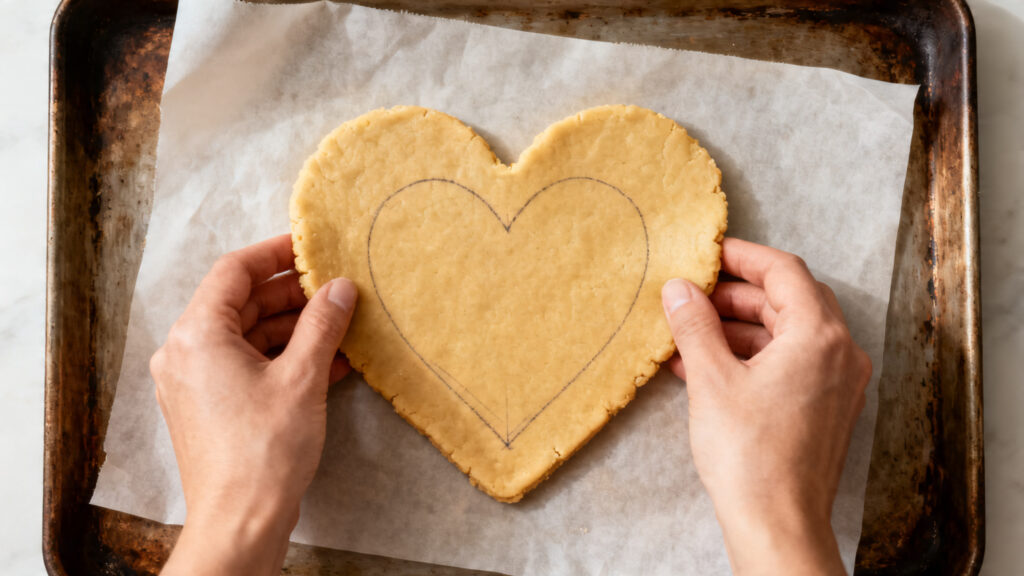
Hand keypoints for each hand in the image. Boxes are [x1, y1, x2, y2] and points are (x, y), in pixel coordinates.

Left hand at [152, 235, 357, 575]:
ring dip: (293, 329)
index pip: (234, 271)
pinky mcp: (209, 406)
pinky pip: (246, 365)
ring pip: (247, 336)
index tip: (310, 246)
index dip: (275, 253)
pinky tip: (328, 362)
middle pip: (241, 303)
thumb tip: (340, 288)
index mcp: (196, 334)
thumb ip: (322, 324)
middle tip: (336, 289)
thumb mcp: (302, 378)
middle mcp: (185, 352)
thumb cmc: (264, 453)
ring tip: (340, 326)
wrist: (240, 522)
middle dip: (292, 295)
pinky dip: (282, 358)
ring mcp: (194, 381)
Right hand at [662, 238, 870, 575]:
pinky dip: (752, 357)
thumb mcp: (711, 380)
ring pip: (788, 333)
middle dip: (737, 294)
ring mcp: (837, 383)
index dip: (743, 256)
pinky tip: (707, 367)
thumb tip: (679, 289)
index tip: (709, 253)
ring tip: (690, 334)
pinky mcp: (825, 408)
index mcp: (819, 336)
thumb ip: (695, 325)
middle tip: (694, 295)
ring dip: (740, 328)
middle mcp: (839, 353)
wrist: (777, 524)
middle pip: (789, 300)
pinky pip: (790, 363)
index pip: (784, 271)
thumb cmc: (751, 457)